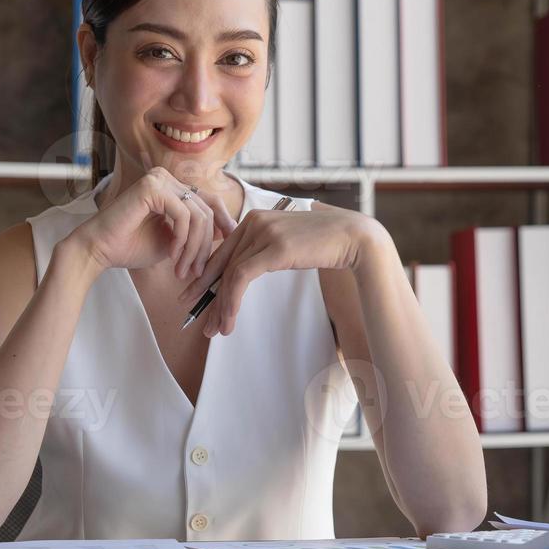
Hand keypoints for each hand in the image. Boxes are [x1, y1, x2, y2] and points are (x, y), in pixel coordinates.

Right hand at [69, 167, 238, 277]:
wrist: (98, 251)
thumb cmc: (131, 246)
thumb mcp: (174, 240)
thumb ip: (196, 232)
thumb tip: (228, 230)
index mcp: (172, 187)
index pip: (210, 200)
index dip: (224, 222)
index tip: (230, 245)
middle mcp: (166, 178)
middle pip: (207, 210)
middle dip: (206, 245)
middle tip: (198, 272)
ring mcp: (159, 179)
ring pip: (198, 215)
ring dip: (194, 248)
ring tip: (184, 270)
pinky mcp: (152, 186)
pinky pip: (183, 215)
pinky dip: (182, 240)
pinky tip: (172, 255)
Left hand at [176, 205, 382, 336]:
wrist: (352, 236)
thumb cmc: (324, 243)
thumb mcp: (286, 244)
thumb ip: (265, 250)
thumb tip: (246, 271)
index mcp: (254, 218)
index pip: (223, 251)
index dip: (206, 277)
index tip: (196, 298)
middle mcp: (254, 221)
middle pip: (222, 263)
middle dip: (207, 295)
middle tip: (197, 319)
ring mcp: (264, 232)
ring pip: (230, 274)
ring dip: (221, 306)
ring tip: (217, 330)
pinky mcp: (274, 247)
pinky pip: (242, 277)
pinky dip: (232, 301)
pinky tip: (230, 319)